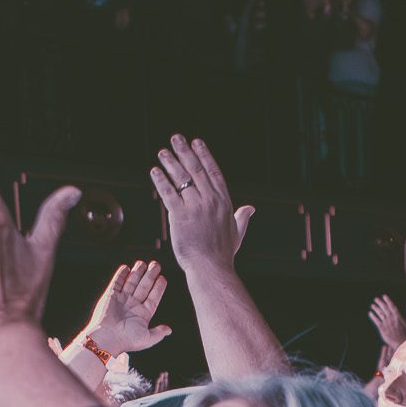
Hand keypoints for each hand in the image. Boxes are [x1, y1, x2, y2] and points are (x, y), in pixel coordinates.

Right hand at [80, 261, 171, 355]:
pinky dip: (121, 275)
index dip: (158, 287)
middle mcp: (133, 305)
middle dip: (150, 275)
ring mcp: (122, 300)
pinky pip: (117, 283)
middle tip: (156, 265)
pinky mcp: (110, 296)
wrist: (107, 337)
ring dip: (137, 272)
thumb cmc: (126, 340)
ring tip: (143, 263)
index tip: (163, 278)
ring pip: (131, 283)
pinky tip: (126, 268)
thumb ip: (158, 333)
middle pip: (144, 286)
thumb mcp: (147, 338)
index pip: (153, 297)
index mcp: (143, 314)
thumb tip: (169, 330)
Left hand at [152, 134, 254, 273]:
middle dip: (185, 152)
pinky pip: (168, 193)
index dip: (204, 155)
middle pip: (196, 170)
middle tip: (176, 138)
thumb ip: (242, 217)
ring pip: (182, 179)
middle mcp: (210, 200)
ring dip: (171, 162)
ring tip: (163, 152)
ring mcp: (195, 206)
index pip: (213, 172)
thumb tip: (251, 208)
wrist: (211, 267)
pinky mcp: (180, 215)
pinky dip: (161, 180)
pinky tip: (154, 171)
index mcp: (224, 202)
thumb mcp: (237, 232)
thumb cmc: (222, 254)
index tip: (197, 142)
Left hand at [368, 295, 405, 350]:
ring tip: (372, 305)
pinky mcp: (382, 329)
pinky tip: (370, 313)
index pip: (392, 306)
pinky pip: (376, 321)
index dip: (388, 300)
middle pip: (385, 308)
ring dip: (376, 308)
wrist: (402, 343)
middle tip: (376, 299)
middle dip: (380, 303)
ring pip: (380, 313)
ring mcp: (386, 323)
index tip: (384, 296)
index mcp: (398, 316)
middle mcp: (392, 318)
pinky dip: (373, 316)